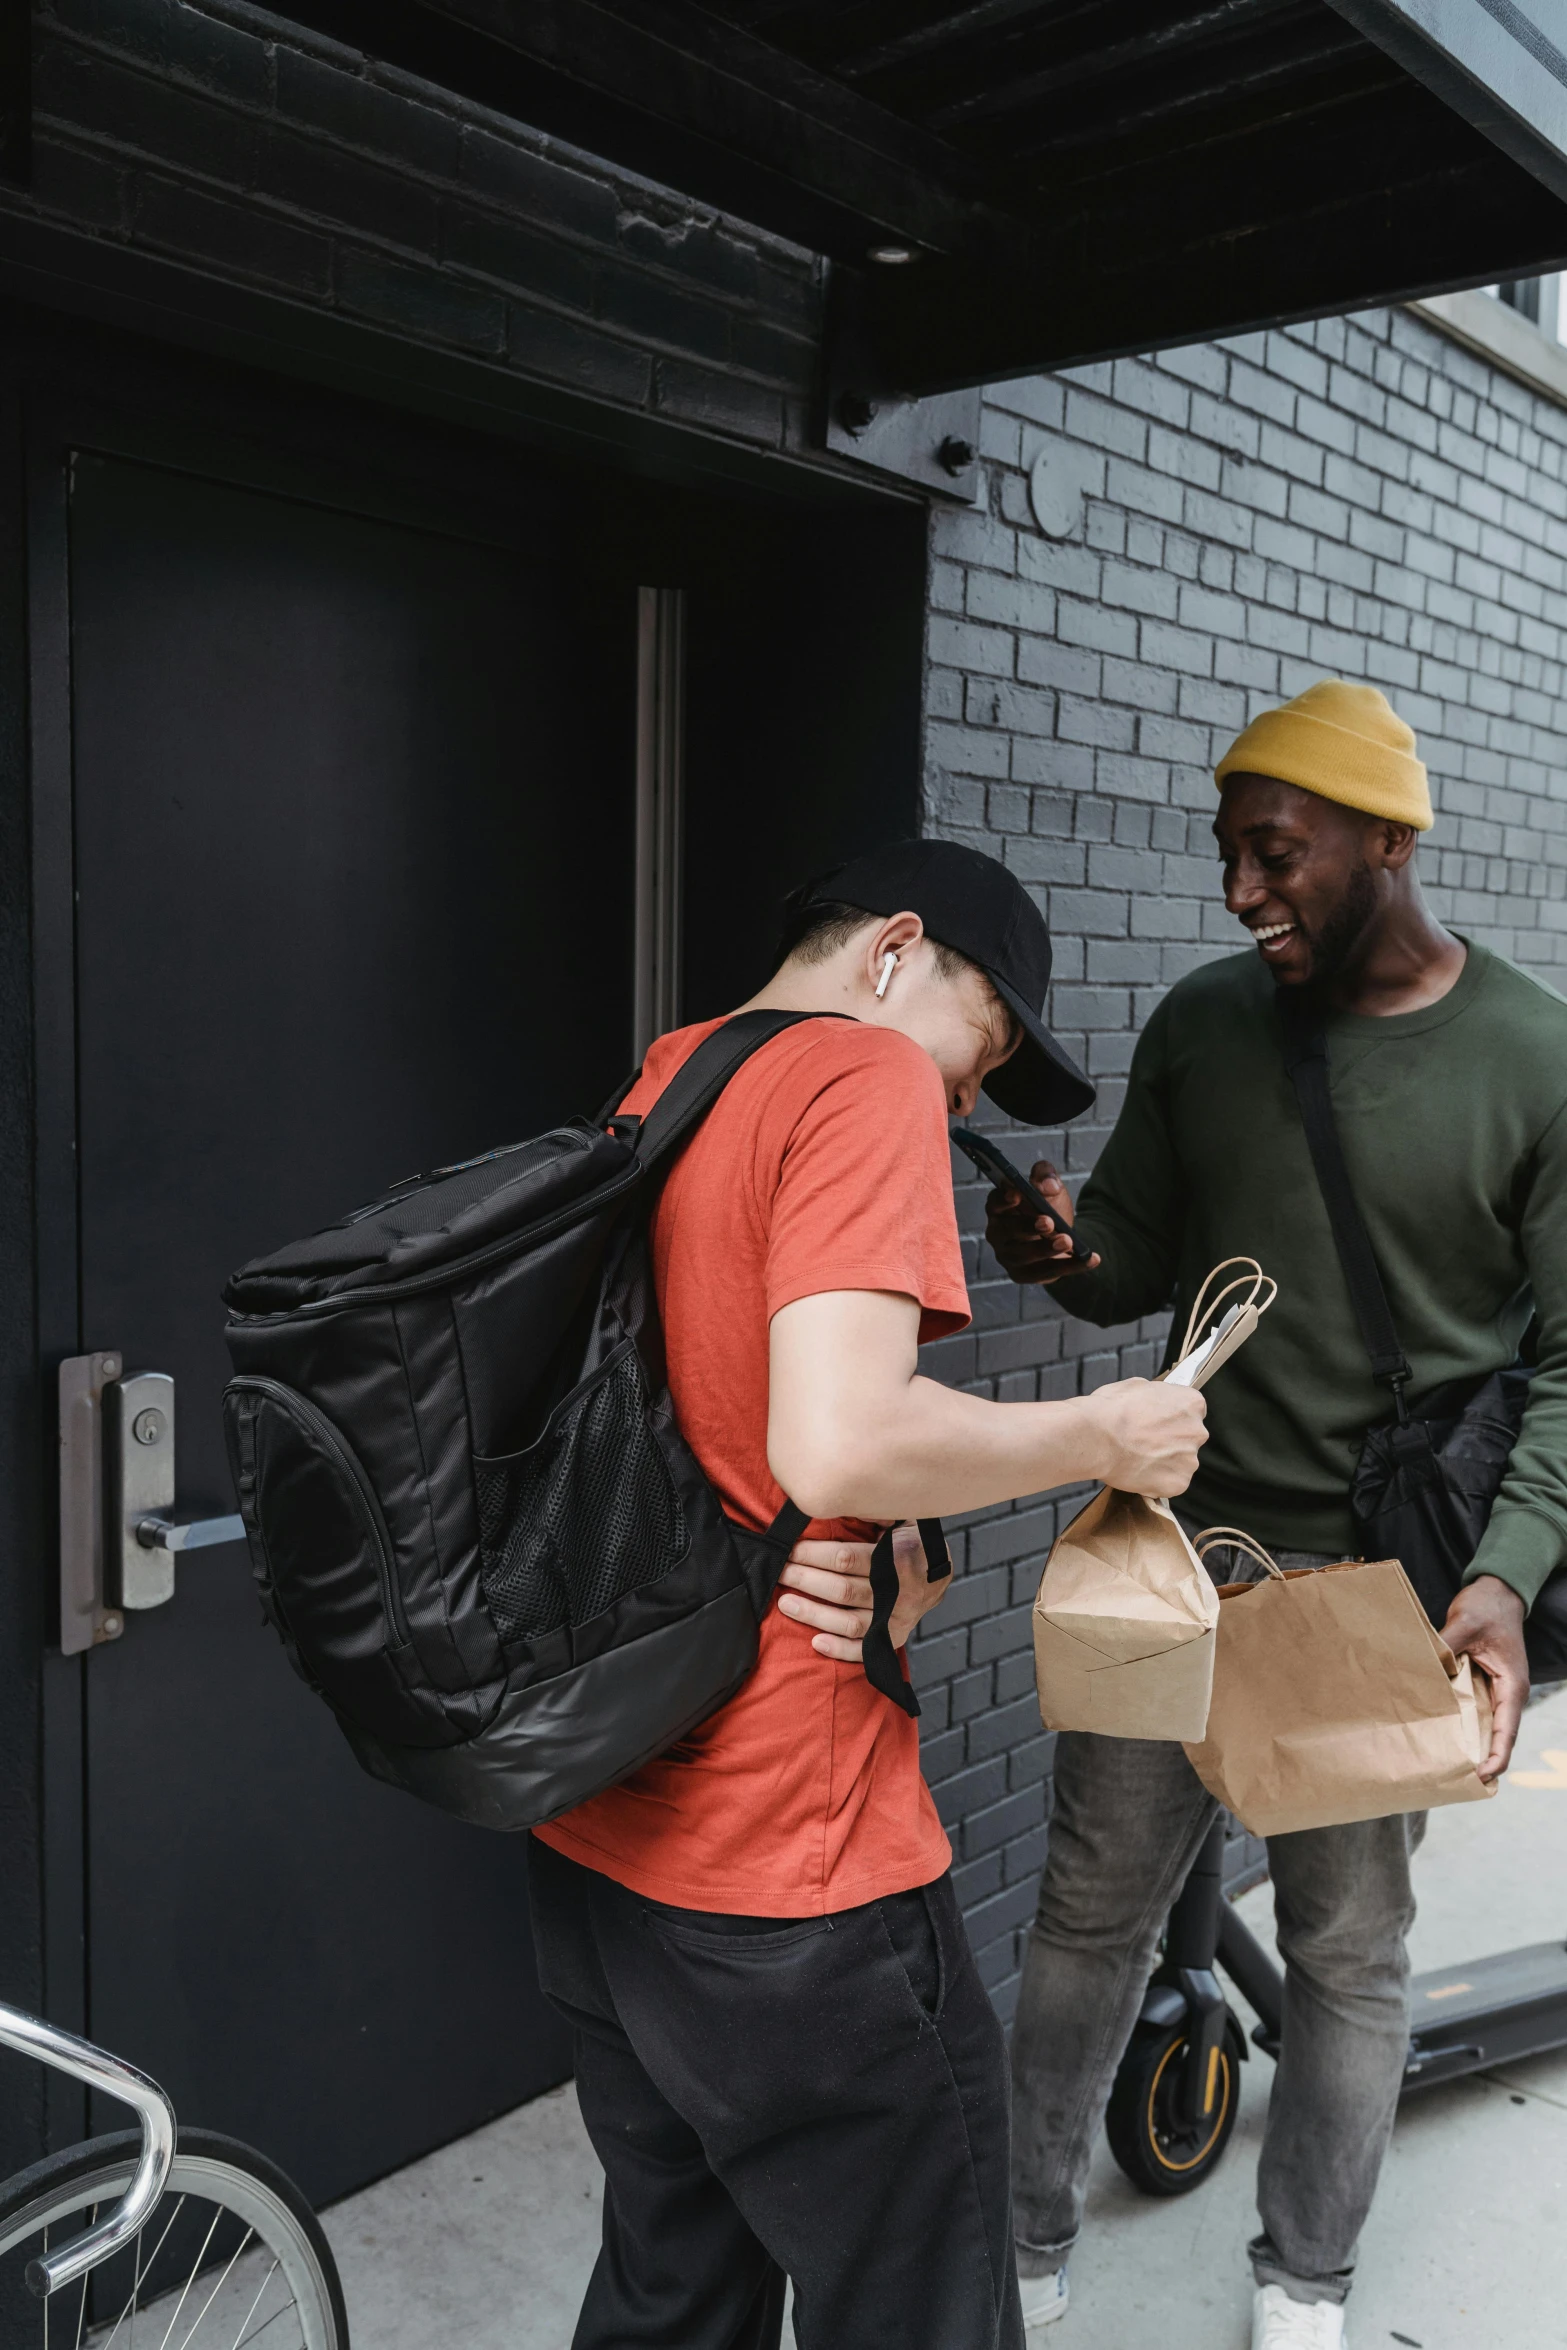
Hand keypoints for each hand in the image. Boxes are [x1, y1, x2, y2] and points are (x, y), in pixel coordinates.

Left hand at [776, 1527, 948, 1662]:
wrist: (938, 1575)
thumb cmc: (911, 1541)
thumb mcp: (902, 1518)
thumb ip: (876, 1512)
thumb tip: (842, 1499)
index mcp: (897, 1558)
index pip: (846, 1559)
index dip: (814, 1555)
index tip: (790, 1549)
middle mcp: (897, 1592)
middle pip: (842, 1590)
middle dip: (805, 1580)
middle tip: (780, 1572)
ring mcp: (895, 1618)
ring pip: (848, 1621)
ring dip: (814, 1614)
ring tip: (785, 1603)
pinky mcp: (893, 1637)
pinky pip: (864, 1649)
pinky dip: (840, 1649)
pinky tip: (816, 1642)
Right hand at [984, 1160, 1100, 1285]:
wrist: (1060, 1233)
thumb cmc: (1047, 1206)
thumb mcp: (1049, 1185)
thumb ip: (1046, 1175)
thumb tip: (1048, 1185)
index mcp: (999, 1209)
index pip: (994, 1204)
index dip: (1003, 1200)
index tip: (1017, 1194)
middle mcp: (997, 1234)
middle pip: (1007, 1232)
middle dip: (1027, 1227)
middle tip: (1049, 1222)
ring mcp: (1008, 1257)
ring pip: (1022, 1257)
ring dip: (1045, 1250)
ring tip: (1068, 1241)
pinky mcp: (1023, 1275)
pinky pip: (1046, 1274)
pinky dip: (1070, 1266)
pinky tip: (1091, 1259)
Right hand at [1078, 1377, 1207, 1496]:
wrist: (1097, 1437)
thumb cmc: (1112, 1409)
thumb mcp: (1136, 1385)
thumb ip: (1155, 1396)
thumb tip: (1151, 1403)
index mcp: (1191, 1403)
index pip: (1192, 1411)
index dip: (1173, 1417)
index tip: (1159, 1422)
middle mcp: (1197, 1432)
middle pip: (1189, 1438)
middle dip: (1171, 1441)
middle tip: (1145, 1442)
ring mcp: (1189, 1460)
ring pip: (1180, 1463)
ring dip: (1164, 1462)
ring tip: (1138, 1459)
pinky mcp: (1178, 1484)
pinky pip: (1171, 1484)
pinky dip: (1157, 1481)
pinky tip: (1138, 1473)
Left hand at [1441, 1573, 1528, 1781]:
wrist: (1495, 1590)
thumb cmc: (1486, 1606)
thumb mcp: (1465, 1623)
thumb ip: (1447, 1645)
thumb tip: (1428, 1666)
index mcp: (1511, 1684)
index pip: (1507, 1729)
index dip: (1497, 1755)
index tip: (1483, 1776)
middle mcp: (1506, 1692)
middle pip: (1498, 1735)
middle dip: (1485, 1760)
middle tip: (1461, 1783)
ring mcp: (1495, 1688)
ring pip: (1486, 1726)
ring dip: (1474, 1745)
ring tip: (1451, 1768)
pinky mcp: (1482, 1681)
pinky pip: (1474, 1709)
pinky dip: (1464, 1725)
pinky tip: (1445, 1735)